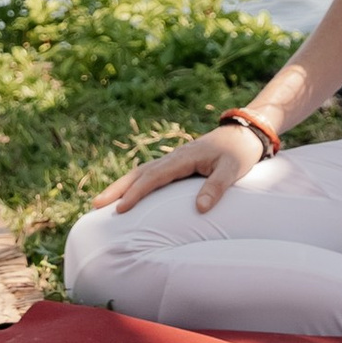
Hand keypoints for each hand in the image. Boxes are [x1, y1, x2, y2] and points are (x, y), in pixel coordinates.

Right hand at [91, 120, 268, 215]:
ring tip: (102, 202)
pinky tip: (128, 194)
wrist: (245, 133)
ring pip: (142, 172)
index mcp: (184, 157)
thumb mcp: (232, 170)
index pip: (153, 177)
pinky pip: (151, 174)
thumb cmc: (239, 153)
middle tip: (96, 205)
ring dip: (122, 186)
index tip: (119, 209)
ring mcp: (174, 159)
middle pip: (140, 173)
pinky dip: (135, 183)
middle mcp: (174, 157)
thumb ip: (216, 187)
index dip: (135, 193)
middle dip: (118, 189)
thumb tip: (199, 208)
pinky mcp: (177, 164)